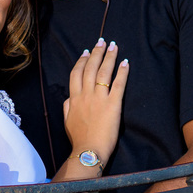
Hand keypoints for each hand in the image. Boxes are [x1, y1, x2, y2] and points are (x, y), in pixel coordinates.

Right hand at [62, 38, 128, 166]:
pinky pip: (118, 85)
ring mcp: (99, 99)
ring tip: (114, 46)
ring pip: (103, 72)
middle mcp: (86, 95)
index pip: (76, 73)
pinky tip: (125, 63)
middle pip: (90, 68)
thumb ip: (67, 106)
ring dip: (109, 57)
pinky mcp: (113, 105)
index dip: (81, 60)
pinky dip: (122, 72)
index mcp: (74, 98)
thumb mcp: (67, 120)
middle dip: (96, 52)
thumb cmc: (78, 138)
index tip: (86, 51)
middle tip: (102, 41)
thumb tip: (69, 97)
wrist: (88, 150)